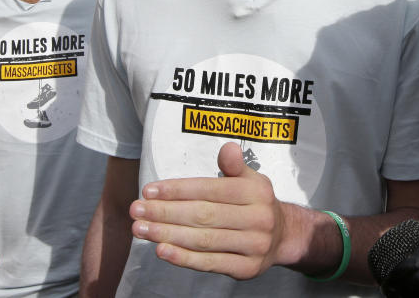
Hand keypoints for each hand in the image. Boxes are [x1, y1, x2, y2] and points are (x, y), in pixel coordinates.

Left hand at [129, 142, 286, 279]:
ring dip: (167, 235)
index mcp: (257, 191)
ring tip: (140, 229)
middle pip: (203, 215)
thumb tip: (228, 149)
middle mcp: (258, 218)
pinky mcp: (247, 268)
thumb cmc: (254, 202)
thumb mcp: (249, 178)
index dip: (177, 190)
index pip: (210, 189)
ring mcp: (254, 245)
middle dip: (165, 212)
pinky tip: (161, 250)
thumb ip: (234, 165)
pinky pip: (210, 262)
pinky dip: (183, 258)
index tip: (148, 190)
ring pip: (203, 240)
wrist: (282, 236)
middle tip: (136, 211)